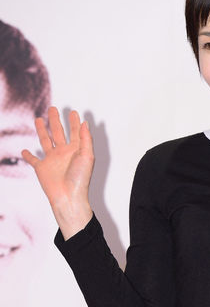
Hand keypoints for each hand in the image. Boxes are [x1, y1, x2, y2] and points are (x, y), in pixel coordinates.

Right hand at [21, 106, 93, 237]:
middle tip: (53, 109)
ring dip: (42, 131)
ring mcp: (52, 160)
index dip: (75, 122)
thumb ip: (86, 139)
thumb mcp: (87, 156)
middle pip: (59, 133)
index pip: (75, 132)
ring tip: (39, 119)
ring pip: (45, 141)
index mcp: (76, 150)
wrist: (68, 197)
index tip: (74, 112)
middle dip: (56, 121)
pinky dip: (28, 155)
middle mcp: (63, 153)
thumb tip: (85, 123)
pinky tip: (24, 150)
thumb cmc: (80, 179)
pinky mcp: (42, 168)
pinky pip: (33, 160)